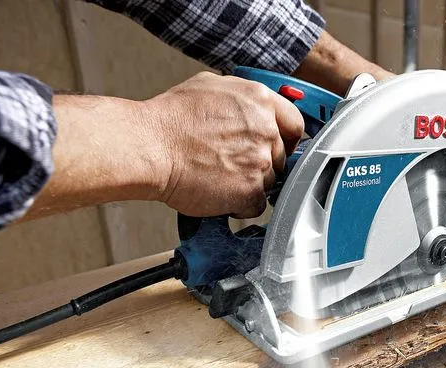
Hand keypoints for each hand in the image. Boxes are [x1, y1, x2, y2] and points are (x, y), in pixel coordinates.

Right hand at [147, 71, 303, 217]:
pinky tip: (219, 192)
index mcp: (260, 101)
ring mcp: (261, 162)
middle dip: (262, 161)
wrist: (150, 147)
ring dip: (249, 182)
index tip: (279, 146)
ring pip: (269, 181)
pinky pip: (257, 204)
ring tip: (219, 175)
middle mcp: (266, 130)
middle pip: (281, 155)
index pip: (295, 123)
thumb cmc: (170, 119)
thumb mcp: (210, 86)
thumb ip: (242, 98)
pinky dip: (240, 204)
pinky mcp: (251, 192)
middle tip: (234, 162)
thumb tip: (253, 107)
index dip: (286, 138)